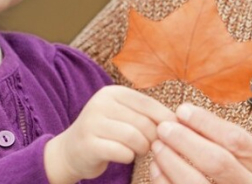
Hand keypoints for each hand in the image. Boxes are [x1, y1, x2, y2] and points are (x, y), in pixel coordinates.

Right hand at [44, 85, 174, 183]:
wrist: (70, 152)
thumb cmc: (108, 134)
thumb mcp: (125, 116)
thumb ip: (147, 114)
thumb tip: (181, 120)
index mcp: (113, 92)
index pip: (148, 103)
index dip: (164, 119)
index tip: (173, 133)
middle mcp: (101, 103)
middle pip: (143, 122)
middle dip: (153, 138)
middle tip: (151, 146)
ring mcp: (92, 123)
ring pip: (134, 137)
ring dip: (142, 148)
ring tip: (139, 150)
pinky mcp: (87, 144)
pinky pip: (120, 152)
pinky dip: (128, 157)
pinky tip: (125, 156)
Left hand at [150, 103, 251, 183]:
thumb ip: (229, 140)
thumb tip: (186, 115)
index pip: (236, 140)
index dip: (206, 123)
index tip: (183, 110)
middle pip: (217, 162)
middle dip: (186, 141)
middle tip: (164, 127)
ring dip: (172, 162)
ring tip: (158, 145)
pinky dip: (167, 182)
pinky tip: (158, 168)